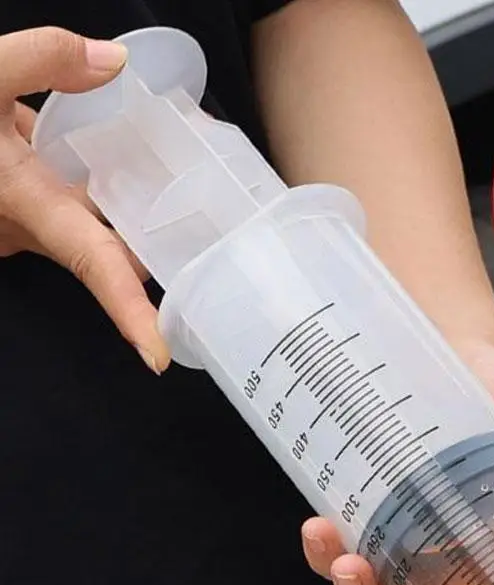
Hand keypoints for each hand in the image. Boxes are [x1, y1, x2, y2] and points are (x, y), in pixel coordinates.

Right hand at [0, 27, 167, 372]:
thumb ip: (41, 60)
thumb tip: (113, 63)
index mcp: (27, 206)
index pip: (93, 267)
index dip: (129, 314)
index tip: (159, 353)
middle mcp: (31, 227)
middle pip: (112, 250)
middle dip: (159, 246)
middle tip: (213, 228)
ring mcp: (24, 220)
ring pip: (95, 228)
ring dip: (133, 213)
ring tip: (189, 187)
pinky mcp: (20, 206)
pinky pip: (74, 208)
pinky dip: (100, 191)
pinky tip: (123, 159)